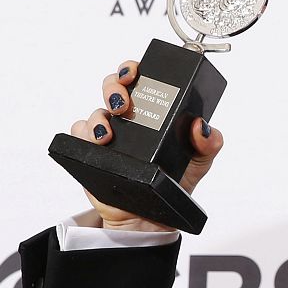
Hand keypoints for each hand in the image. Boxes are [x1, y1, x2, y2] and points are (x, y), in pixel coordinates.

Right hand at [69, 61, 223, 231]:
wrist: (151, 218)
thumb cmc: (175, 183)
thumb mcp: (199, 161)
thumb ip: (209, 143)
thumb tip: (202, 126)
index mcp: (154, 111)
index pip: (140, 78)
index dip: (133, 68)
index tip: (135, 73)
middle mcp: (129, 117)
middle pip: (112, 87)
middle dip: (113, 87)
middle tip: (123, 104)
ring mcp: (108, 133)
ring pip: (95, 111)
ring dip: (99, 117)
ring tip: (109, 133)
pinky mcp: (90, 152)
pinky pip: (79, 133)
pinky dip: (84, 134)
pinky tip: (97, 143)